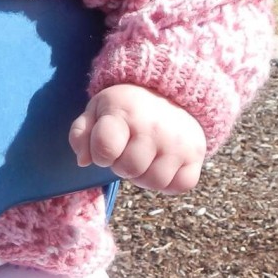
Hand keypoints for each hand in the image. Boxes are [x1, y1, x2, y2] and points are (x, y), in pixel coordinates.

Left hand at [68, 84, 207, 193]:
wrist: (170, 92)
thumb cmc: (126, 107)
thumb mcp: (97, 110)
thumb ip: (81, 134)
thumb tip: (83, 161)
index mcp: (124, 112)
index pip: (105, 149)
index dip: (100, 154)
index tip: (106, 147)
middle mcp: (153, 127)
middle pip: (129, 169)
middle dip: (121, 165)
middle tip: (126, 151)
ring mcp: (177, 142)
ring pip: (154, 181)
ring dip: (143, 176)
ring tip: (143, 158)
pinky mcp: (196, 154)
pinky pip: (181, 185)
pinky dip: (169, 182)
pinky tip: (162, 165)